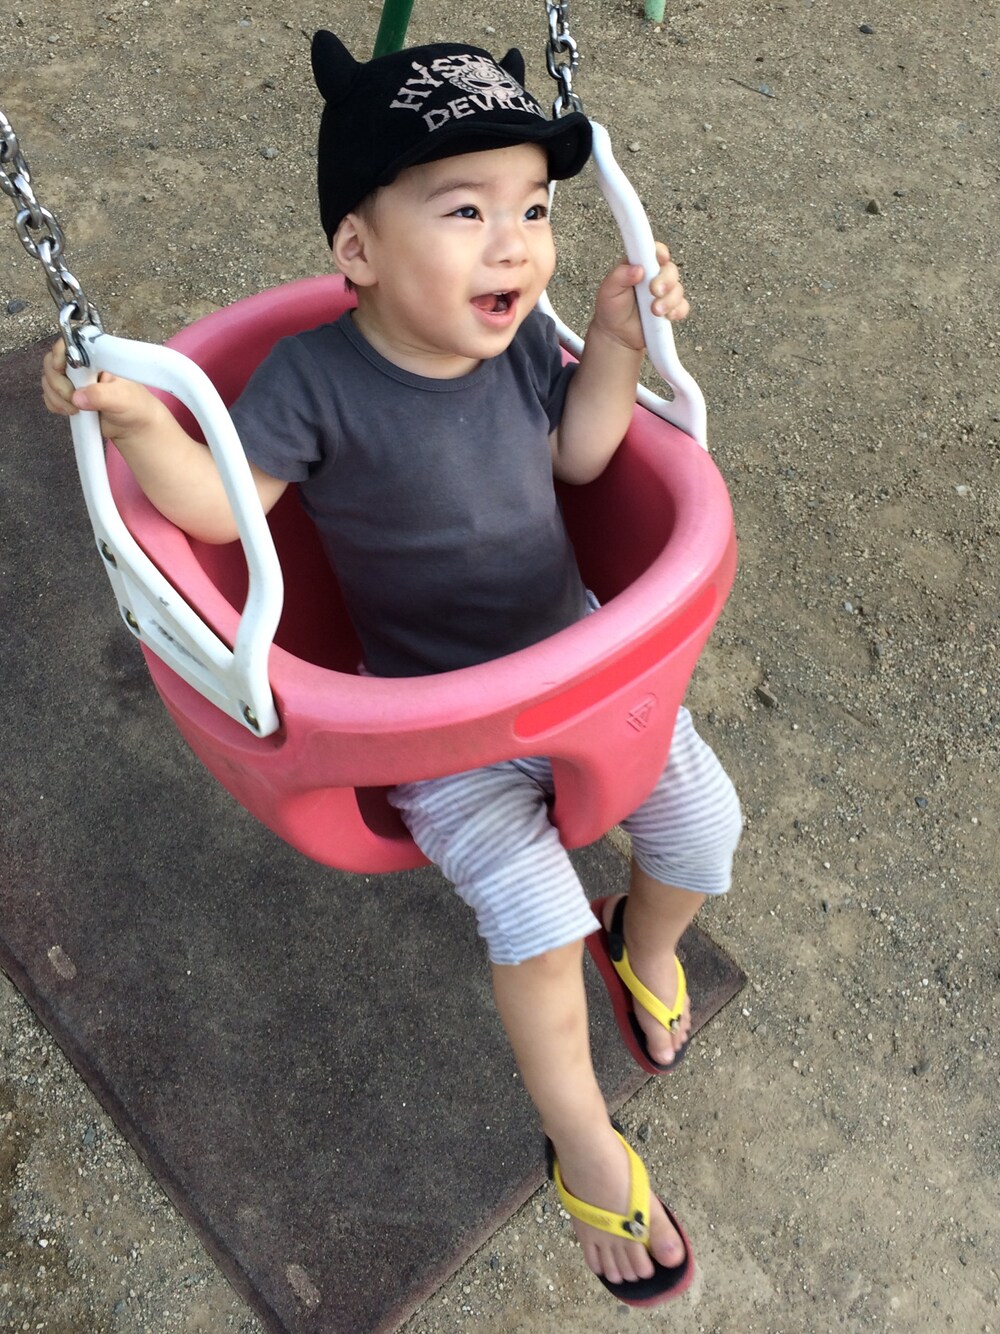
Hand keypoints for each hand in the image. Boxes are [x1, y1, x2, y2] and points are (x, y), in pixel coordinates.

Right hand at [41, 338, 165, 447]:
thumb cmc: (135, 406)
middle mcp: (82, 367)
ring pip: (48, 382)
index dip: (60, 355)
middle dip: (58, 384)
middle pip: (52, 364)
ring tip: (77, 408)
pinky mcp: (69, 397)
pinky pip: (50, 398)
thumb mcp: (122, 398)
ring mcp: (73, 382)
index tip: (61, 369)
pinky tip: (72, 412)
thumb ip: (101, 395)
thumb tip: (78, 397)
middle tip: (74, 397)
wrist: (135, 427)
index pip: (69, 345)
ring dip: (57, 397)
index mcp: (96, 359)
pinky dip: (55, 405)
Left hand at [592, 242, 688, 351]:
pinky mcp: (670, 309)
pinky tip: (666, 316)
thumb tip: (637, 269)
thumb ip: (619, 276)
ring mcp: (664, 293)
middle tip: (655, 291)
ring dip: (669, 300)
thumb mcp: (608, 291)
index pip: (654, 251)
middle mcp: (654, 277)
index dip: (660, 252)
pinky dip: (677, 311)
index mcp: (639, 266)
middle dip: (666, 280)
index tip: (660, 258)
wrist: (616, 336)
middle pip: (671, 270)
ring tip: (655, 311)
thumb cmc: (611, 310)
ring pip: (678, 289)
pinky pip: (682, 306)